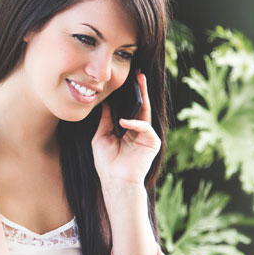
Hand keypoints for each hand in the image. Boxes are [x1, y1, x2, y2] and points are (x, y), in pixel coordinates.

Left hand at [92, 72, 160, 189]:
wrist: (115, 181)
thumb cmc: (107, 163)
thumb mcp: (101, 137)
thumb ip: (105, 121)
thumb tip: (105, 104)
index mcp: (128, 130)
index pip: (130, 108)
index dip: (129, 95)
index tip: (126, 80)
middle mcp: (139, 131)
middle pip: (141, 106)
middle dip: (141, 90)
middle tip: (139, 73)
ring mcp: (147, 136)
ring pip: (146, 113)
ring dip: (143, 97)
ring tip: (139, 82)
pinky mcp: (152, 143)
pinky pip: (145, 128)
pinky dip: (135, 124)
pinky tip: (123, 122)